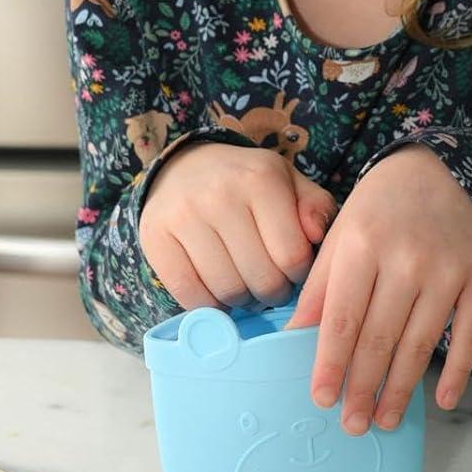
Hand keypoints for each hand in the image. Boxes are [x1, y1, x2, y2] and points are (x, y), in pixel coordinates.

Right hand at [139, 143, 336, 309]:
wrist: (185, 167)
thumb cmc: (248, 183)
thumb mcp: (289, 183)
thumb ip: (316, 207)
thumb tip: (316, 235)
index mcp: (261, 179)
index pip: (292, 257)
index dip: (299, 275)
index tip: (293, 270)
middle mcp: (220, 194)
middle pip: (262, 279)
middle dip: (273, 292)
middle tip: (270, 283)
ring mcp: (184, 216)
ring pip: (228, 291)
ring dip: (243, 300)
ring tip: (246, 284)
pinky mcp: (155, 238)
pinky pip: (190, 296)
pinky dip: (210, 303)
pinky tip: (217, 288)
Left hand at [283, 146, 471, 433]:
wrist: (445, 169)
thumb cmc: (382, 207)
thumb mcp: (342, 233)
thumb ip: (320, 286)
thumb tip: (294, 339)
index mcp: (362, 243)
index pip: (343, 317)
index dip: (331, 363)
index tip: (321, 399)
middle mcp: (406, 258)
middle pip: (380, 337)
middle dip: (364, 387)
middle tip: (353, 424)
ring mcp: (449, 270)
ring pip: (420, 343)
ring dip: (401, 389)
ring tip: (385, 420)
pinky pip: (468, 334)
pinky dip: (455, 371)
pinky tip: (441, 400)